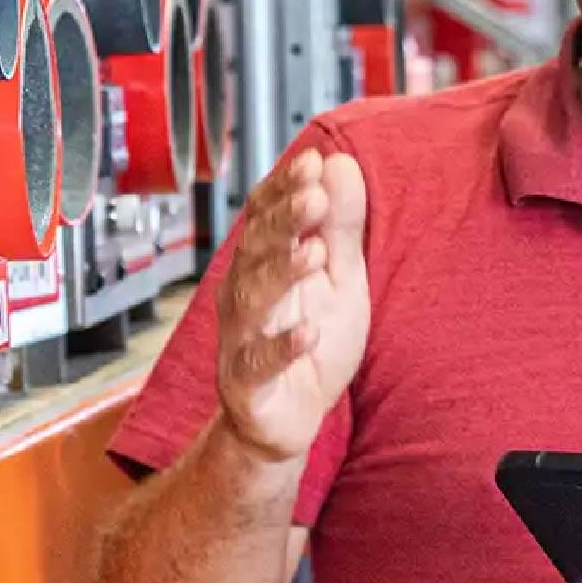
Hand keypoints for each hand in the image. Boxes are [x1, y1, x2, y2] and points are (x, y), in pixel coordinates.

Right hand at [216, 149, 369, 460]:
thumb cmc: (310, 343)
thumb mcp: (338, 278)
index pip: (264, 216)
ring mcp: (242, 340)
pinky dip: (283, 348)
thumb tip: (339, 164)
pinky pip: (260, 365)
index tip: (312, 161)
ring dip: (282, 275)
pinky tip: (308, 333)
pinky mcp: (248, 386)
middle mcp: (244, 296)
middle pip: (256, 251)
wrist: (285, 421)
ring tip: (314, 253)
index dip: (283, 189)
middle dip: (284, 221)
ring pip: (252, 302)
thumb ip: (339, 226)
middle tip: (314, 195)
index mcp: (263, 264)